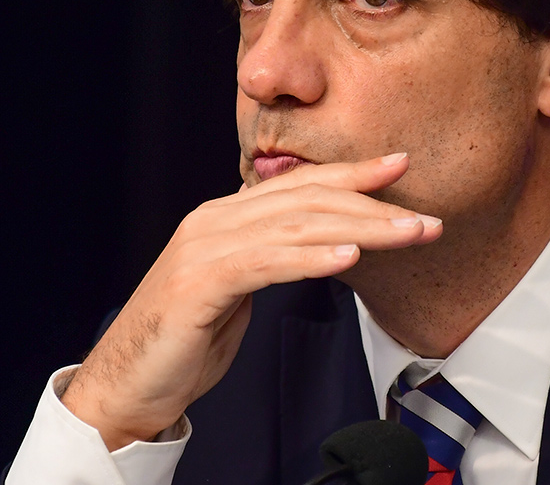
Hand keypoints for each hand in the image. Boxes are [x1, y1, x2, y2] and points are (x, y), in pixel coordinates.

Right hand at [59, 152, 440, 448]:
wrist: (125, 385)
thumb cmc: (183, 343)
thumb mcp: (236, 290)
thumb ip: (269, 259)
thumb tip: (317, 247)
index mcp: (224, 219)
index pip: (298, 186)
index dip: (352, 173)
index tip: (400, 165)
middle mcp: (214, 222)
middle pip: (305, 201)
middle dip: (372, 205)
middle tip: (424, 217)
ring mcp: (203, 249)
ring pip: (294, 226)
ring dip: (359, 229)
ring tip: (406, 234)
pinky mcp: (197, 285)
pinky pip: (265, 263)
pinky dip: (310, 258)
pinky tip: (348, 258)